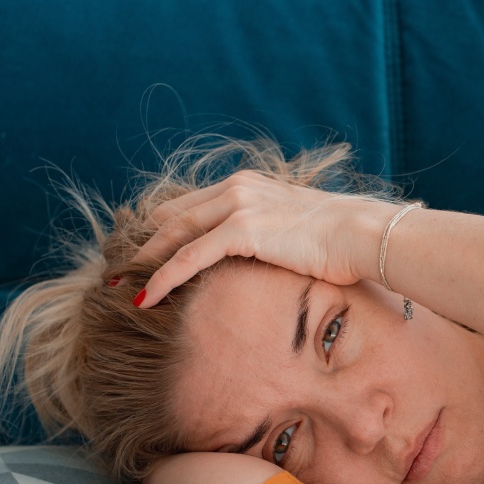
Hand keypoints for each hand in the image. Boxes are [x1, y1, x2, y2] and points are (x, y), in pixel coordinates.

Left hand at [131, 171, 390, 306]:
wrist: (364, 234)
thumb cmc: (343, 240)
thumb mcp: (300, 229)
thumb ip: (274, 234)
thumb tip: (274, 255)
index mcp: (248, 185)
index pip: (191, 204)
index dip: (163, 229)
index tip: (144, 252)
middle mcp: (237, 187)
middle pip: (173, 215)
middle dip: (143, 242)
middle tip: (119, 268)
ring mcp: (237, 205)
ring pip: (174, 234)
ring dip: (144, 261)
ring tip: (120, 284)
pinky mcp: (241, 229)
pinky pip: (188, 257)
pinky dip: (162, 278)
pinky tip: (145, 298)